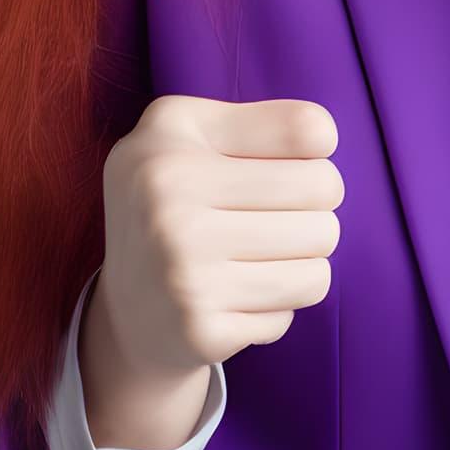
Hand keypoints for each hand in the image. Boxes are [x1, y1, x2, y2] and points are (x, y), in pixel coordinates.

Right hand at [80, 95, 342, 447]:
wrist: (124, 312)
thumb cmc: (180, 200)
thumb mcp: (197, 133)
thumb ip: (270, 119)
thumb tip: (323, 138)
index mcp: (169, 145)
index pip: (307, 129)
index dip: (314, 149)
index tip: (283, 166)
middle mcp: (168, 207)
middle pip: (325, 189)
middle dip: (315, 204)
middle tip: (274, 218)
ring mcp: (182, 274)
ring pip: (320, 252)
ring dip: (304, 257)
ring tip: (259, 257)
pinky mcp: (202, 331)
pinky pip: (297, 303)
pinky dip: (281, 300)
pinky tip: (239, 296)